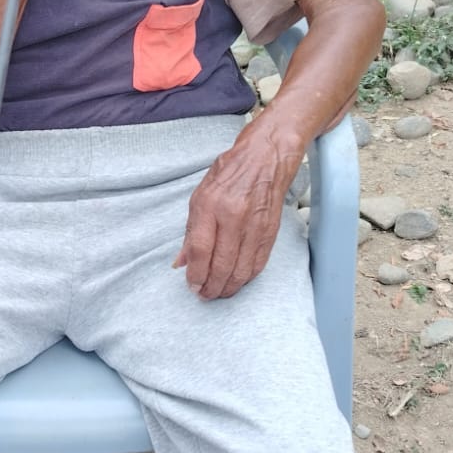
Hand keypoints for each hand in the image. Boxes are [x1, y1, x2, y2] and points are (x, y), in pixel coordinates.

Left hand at [173, 116, 303, 300]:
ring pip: (242, 269)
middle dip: (211, 286)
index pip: (201, 250)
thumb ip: (191, 232)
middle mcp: (233, 216)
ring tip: (219, 292)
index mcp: (210, 205)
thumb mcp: (200, 196)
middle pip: (222, 264)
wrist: (266, 157)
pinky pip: (258, 263)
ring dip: (229, 286)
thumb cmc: (230, 174)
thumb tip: (182, 262)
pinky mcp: (271, 231)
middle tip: (205, 295)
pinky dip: (247, 277)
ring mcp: (255, 224)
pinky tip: (238, 282)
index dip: (196, 273)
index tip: (192, 285)